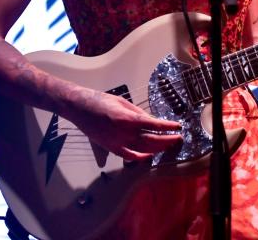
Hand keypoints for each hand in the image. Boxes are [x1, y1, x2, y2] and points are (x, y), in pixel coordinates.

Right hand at [64, 88, 181, 161]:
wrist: (79, 107)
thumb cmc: (100, 101)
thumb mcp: (122, 101)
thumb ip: (138, 113)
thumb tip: (153, 121)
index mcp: (126, 117)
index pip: (153, 124)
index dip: (168, 127)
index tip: (178, 126)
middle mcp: (123, 132)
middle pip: (151, 140)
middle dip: (167, 140)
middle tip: (178, 138)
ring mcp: (116, 142)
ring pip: (143, 150)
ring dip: (158, 148)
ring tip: (168, 145)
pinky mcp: (111, 148)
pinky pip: (129, 156)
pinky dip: (141, 157)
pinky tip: (150, 155)